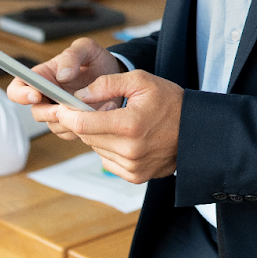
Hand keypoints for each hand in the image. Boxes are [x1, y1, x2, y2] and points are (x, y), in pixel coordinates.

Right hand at [7, 37, 124, 137]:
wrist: (116, 76)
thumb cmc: (96, 60)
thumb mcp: (87, 49)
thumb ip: (72, 55)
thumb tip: (62, 74)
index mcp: (43, 76)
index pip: (18, 87)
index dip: (20, 94)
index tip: (36, 94)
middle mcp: (48, 97)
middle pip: (36, 111)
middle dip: (48, 113)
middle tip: (63, 109)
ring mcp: (60, 112)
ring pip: (54, 125)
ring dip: (69, 121)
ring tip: (90, 109)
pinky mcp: (73, 124)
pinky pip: (70, 133)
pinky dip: (81, 128)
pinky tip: (97, 116)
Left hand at [44, 70, 182, 182]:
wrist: (195, 131)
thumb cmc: (170, 102)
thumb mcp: (141, 81)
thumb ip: (107, 84)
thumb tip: (79, 95)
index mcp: (130, 124)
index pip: (83, 123)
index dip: (67, 114)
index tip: (61, 106)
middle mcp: (129, 150)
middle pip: (86, 136)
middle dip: (83, 120)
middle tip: (92, 108)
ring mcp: (132, 166)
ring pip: (95, 148)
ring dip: (98, 134)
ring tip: (117, 121)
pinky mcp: (134, 176)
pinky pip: (107, 160)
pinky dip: (109, 147)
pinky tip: (125, 137)